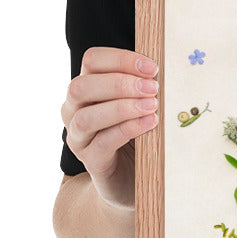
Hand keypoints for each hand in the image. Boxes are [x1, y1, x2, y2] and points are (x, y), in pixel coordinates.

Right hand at [61, 47, 159, 209]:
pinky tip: (149, 123)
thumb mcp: (139, 105)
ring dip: (122, 108)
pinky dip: (127, 129)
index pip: (92, 61)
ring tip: (152, 106)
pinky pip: (102, 142)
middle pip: (81, 86)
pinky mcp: (91, 160)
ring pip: (86, 117)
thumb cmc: (136, 135)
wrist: (131, 179)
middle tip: (153, 87)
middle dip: (120, 83)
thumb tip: (162, 71)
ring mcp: (78, 137)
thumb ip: (143, 87)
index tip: (153, 67)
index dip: (121, 59)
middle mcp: (74, 111)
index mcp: (86, 89)